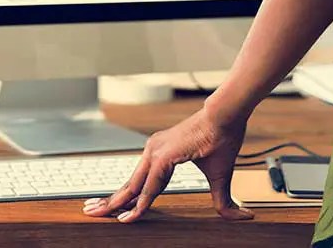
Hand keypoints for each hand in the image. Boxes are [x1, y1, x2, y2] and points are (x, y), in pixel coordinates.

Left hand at [82, 108, 253, 223]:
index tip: (113, 211)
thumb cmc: (222, 138)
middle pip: (129, 183)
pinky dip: (141, 201)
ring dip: (118, 203)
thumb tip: (241, 217)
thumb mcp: (220, 177)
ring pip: (134, 185)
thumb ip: (222, 200)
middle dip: (110, 201)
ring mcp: (156, 151)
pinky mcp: (164, 154)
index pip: (140, 182)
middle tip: (91, 212)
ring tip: (102, 215)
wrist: (228, 117)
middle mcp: (154, 151)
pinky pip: (150, 184)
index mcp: (161, 154)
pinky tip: (132, 215)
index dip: (126, 199)